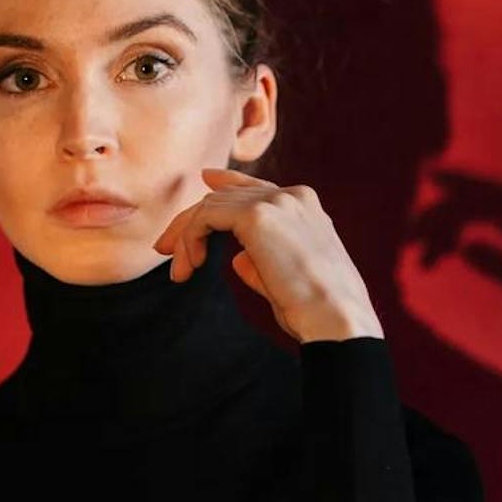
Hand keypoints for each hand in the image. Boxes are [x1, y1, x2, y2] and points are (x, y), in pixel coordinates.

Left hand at [154, 175, 382, 344]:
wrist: (336, 318)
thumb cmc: (316, 310)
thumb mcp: (285, 280)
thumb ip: (259, 262)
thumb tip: (237, 259)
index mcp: (305, 206)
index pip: (255, 188)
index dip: (225, 185)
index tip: (204, 184)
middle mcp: (292, 196)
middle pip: (226, 197)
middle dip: (191, 222)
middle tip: (164, 249)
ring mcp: (275, 202)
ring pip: (211, 206)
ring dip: (186, 237)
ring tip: (178, 271)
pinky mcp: (258, 215)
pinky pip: (206, 217)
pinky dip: (190, 239)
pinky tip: (190, 265)